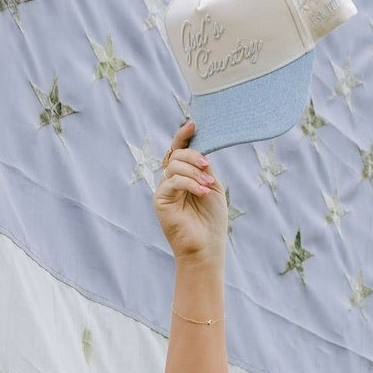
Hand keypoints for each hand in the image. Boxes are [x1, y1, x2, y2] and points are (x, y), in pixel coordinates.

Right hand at [153, 120, 227, 268]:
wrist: (206, 248)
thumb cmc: (212, 221)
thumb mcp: (212, 186)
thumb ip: (204, 168)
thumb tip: (201, 147)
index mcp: (184, 176)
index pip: (179, 150)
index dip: (184, 136)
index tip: (194, 124)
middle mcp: (171, 180)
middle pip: (177, 155)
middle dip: (195, 157)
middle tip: (208, 168)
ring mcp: (164, 190)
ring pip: (174, 166)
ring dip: (194, 172)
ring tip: (207, 186)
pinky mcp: (160, 201)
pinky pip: (172, 182)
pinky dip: (189, 183)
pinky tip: (202, 193)